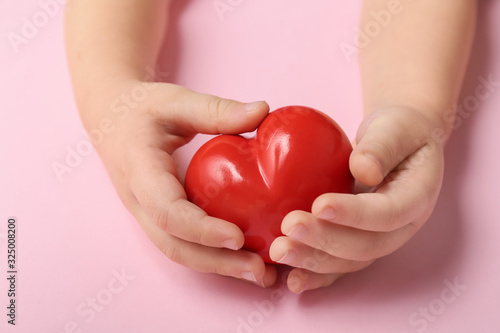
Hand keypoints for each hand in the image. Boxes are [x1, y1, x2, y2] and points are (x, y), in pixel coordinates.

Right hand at [90, 81, 276, 286]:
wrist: (110, 120)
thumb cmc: (141, 109)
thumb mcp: (175, 100)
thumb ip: (216, 109)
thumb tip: (263, 111)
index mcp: (139, 171)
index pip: (166, 210)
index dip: (200, 229)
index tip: (237, 237)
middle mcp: (139, 202)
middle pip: (173, 246)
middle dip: (217, 263)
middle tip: (260, 271)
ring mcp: (147, 214)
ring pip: (179, 251)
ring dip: (219, 267)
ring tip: (261, 275)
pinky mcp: (159, 216)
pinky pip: (184, 242)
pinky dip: (214, 256)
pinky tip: (245, 258)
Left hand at [269, 106, 444, 292]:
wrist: (398, 143)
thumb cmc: (398, 131)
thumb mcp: (396, 127)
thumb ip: (382, 146)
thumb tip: (364, 170)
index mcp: (416, 197)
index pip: (388, 213)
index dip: (355, 214)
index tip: (319, 205)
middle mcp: (400, 227)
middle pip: (366, 246)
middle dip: (325, 241)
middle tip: (288, 227)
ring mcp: (379, 239)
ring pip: (349, 262)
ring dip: (313, 261)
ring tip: (279, 252)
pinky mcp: (358, 241)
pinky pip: (338, 265)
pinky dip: (316, 275)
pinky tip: (291, 280)